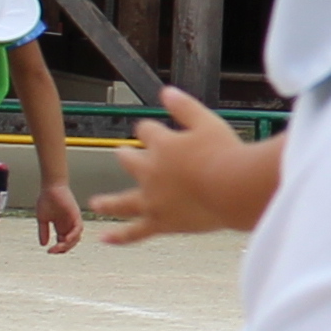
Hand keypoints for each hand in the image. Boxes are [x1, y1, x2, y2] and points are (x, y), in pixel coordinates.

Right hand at [36, 170, 86, 253]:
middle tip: (53, 251)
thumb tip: (43, 244)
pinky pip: (78, 228)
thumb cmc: (47, 198)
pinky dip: (73, 235)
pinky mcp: (76, 215)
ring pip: (76, 238)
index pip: (63, 243)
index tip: (49, 251)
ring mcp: (73, 220)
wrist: (51, 186)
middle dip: (62, 249)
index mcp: (61, 226)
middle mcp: (68, 225)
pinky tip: (66, 240)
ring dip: (68, 245)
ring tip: (59, 247)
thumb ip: (43, 231)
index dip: (58, 249)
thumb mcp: (43, 219)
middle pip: (70, 243)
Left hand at [93, 90, 274, 243]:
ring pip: (123, 201)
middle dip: (126, 156)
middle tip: (123, 154)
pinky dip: (120, 236)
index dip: (148, 129)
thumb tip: (166, 92)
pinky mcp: (161, 223)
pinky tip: (106, 238)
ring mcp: (153, 200)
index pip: (146, 131)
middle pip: (130, 161)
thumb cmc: (226, 155)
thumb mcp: (207, 121)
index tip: (151, 130)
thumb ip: (184, 107)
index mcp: (162, 145)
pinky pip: (135, 232)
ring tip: (96, 203)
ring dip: (108, 202)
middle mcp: (151, 172)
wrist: (234, 189)